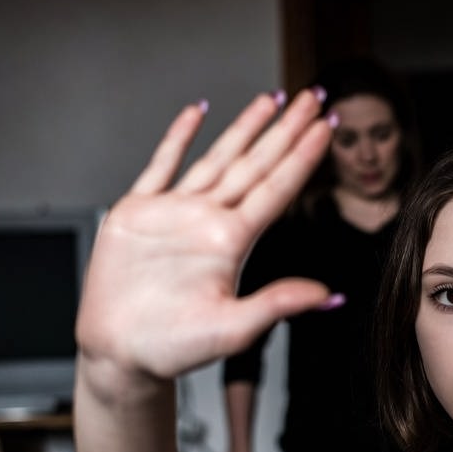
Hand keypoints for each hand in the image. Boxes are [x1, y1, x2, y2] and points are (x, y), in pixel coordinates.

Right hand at [76, 90, 334, 391]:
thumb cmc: (175, 349)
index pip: (278, 187)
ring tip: (272, 98)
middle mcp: (209, 220)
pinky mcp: (137, 212)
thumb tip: (331, 297)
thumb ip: (279, 304)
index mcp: (234, 241)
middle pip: (256, 163)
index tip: (327, 126)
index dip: (302, 155)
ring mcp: (175, 213)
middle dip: (285, 129)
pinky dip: (178, 137)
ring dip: (244, 127)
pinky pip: (161, 165)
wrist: (121, 355)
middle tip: (314, 96)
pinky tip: (198, 112)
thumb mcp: (234, 329)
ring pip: (217, 157)